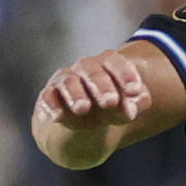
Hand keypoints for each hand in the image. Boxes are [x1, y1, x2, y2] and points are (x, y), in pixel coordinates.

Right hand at [32, 46, 157, 167]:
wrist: (83, 124)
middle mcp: (84, 69)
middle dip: (101, 86)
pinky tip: (58, 117)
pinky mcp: (49, 97)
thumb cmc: (110, 108)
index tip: (134, 90)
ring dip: (76, 95)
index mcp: (106, 65)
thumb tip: (138, 104)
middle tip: (110, 101)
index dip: (124, 73)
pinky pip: (47, 98)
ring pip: (69, 83)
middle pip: (92, 71)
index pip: (114, 61)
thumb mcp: (127, 107)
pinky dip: (51, 106)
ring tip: (83, 108)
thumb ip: (136, 104)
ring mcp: (65, 81)